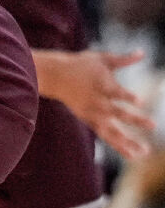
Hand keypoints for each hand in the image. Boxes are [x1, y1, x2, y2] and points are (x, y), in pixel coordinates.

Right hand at [39, 48, 153, 158]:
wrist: (54, 76)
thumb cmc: (79, 65)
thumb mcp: (102, 59)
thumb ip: (123, 60)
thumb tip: (142, 53)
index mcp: (102, 86)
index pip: (116, 93)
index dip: (127, 97)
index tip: (140, 101)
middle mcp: (98, 103)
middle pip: (118, 113)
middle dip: (135, 119)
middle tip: (153, 125)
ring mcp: (93, 114)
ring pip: (112, 131)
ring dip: (129, 141)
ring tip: (145, 151)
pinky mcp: (89, 121)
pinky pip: (107, 136)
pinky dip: (119, 145)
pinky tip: (132, 154)